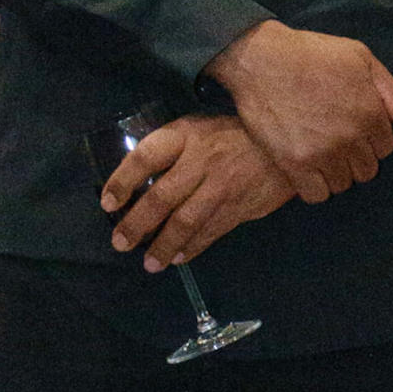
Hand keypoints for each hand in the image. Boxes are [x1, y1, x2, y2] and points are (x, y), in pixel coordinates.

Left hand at [103, 113, 296, 270]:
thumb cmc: (234, 134)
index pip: (147, 156)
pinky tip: (178, 258)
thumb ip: (174, 150)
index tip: (108, 202)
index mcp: (187, 136)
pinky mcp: (238, 208)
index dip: (123, 180)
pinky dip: (192, 248)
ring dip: (163, 245)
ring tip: (148, 263)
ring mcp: (220, 187)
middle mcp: (201, 161)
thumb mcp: (201, 128)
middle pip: (161, 197)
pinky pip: (209, 232)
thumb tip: (140, 181)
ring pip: (185, 221)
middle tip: (120, 242)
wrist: (284, 146)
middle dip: (137, 224)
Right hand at [204, 20, 392, 200]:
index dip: (371, 140)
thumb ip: (388, 88)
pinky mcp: (294, 163)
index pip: (385, 148)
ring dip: (335, 173)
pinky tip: (308, 170)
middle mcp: (351, 137)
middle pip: (367, 170)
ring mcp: (322, 153)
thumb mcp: (358, 56)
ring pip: (343, 184)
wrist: (261, 59)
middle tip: (337, 144)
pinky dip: (315, 187)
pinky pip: (316, 195)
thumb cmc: (311, 53)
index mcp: (370, 112)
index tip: (355, 132)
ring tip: (322, 156)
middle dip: (356, 158)